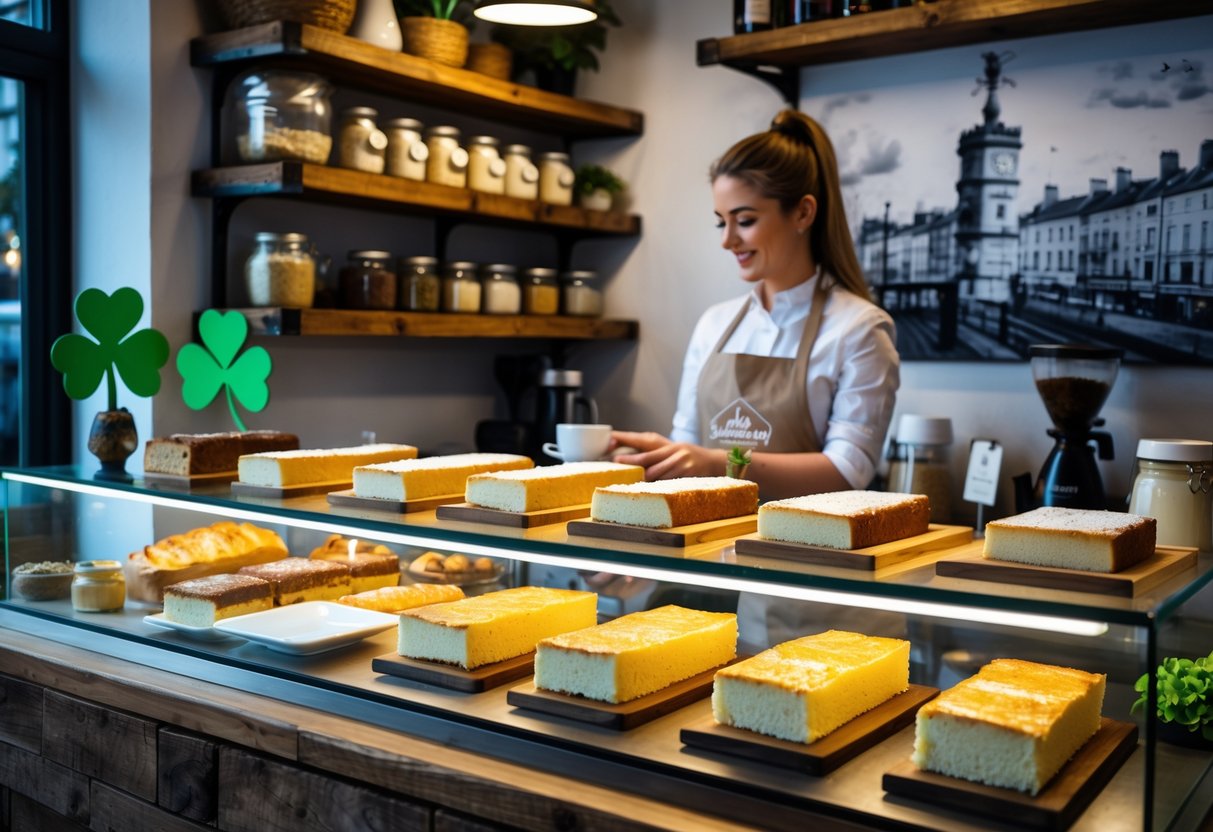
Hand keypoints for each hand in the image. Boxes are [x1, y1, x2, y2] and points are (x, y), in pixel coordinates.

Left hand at [610, 431, 724, 479]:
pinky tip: (651, 492)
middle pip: (650, 465)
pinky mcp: (688, 477)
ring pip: (658, 477)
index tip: (617, 459)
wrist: (716, 462)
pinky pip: (669, 485)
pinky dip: (659, 488)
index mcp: (670, 447)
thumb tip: (637, 463)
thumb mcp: (676, 450)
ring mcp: (682, 466)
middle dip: (635, 471)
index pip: (646, 451)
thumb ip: (659, 455)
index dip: (631, 456)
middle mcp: (675, 455)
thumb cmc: (692, 456)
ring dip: (645, 482)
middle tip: (622, 475)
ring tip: (633, 485)